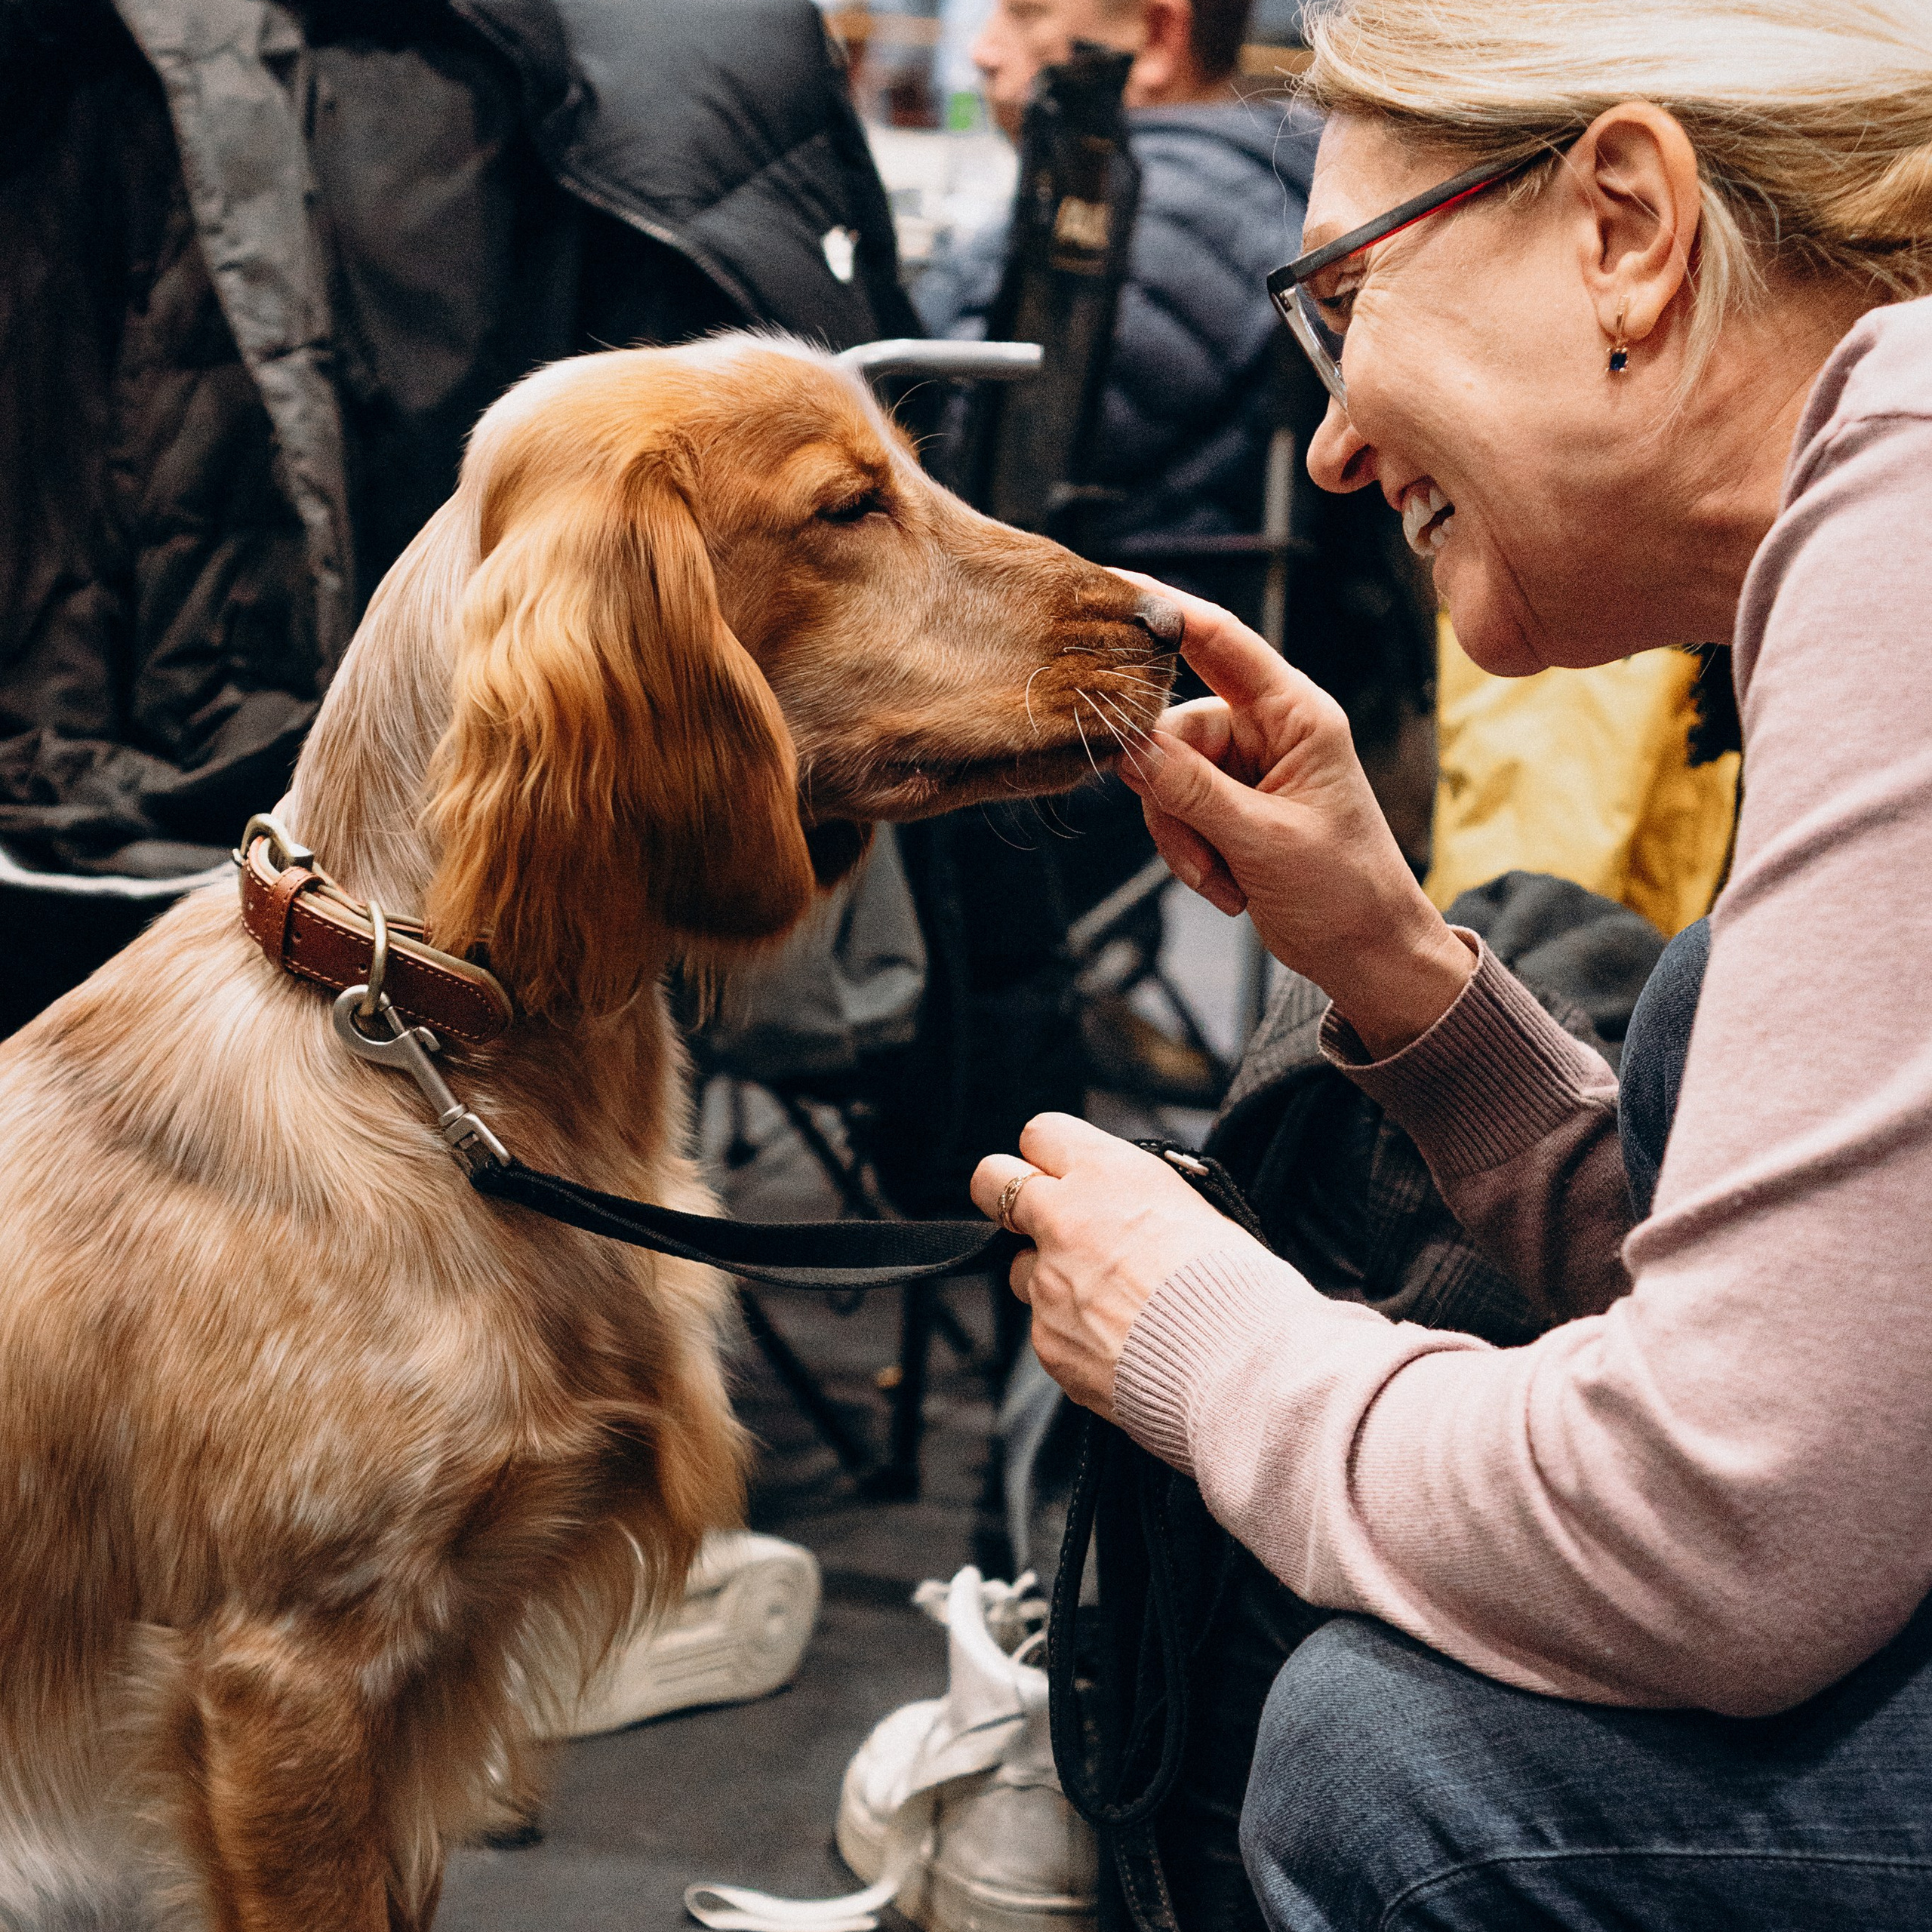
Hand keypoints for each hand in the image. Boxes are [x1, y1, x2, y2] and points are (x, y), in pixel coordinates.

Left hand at [969, 1114, 1260, 1416]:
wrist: (1240, 1366)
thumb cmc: (1237, 1286)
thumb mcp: (1195, 1208)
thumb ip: (1137, 1199)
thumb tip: (1121, 1208)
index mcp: (1107, 1173)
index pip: (1041, 1133)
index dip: (1051, 1155)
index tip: (1062, 1172)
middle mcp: (1064, 1219)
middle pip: (990, 1180)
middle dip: (1008, 1195)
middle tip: (1038, 1216)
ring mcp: (1047, 1282)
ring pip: (1020, 1267)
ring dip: (1049, 1276)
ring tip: (1109, 1301)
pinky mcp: (1045, 1340)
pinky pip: (1045, 1326)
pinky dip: (1073, 1332)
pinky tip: (1119, 1343)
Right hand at [1111, 573, 1473, 1058]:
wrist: (1369, 954)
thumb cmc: (1345, 891)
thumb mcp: (1263, 839)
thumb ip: (1189, 790)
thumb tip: (1123, 748)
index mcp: (1295, 714)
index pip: (1218, 640)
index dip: (1161, 609)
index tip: (1106, 585)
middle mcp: (1268, 728)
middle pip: (1174, 726)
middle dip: (1170, 793)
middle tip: (1193, 843)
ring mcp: (1245, 767)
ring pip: (1165, 776)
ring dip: (1182, 836)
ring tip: (1223, 880)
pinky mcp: (1228, 805)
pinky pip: (1174, 810)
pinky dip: (1190, 854)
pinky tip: (1227, 887)